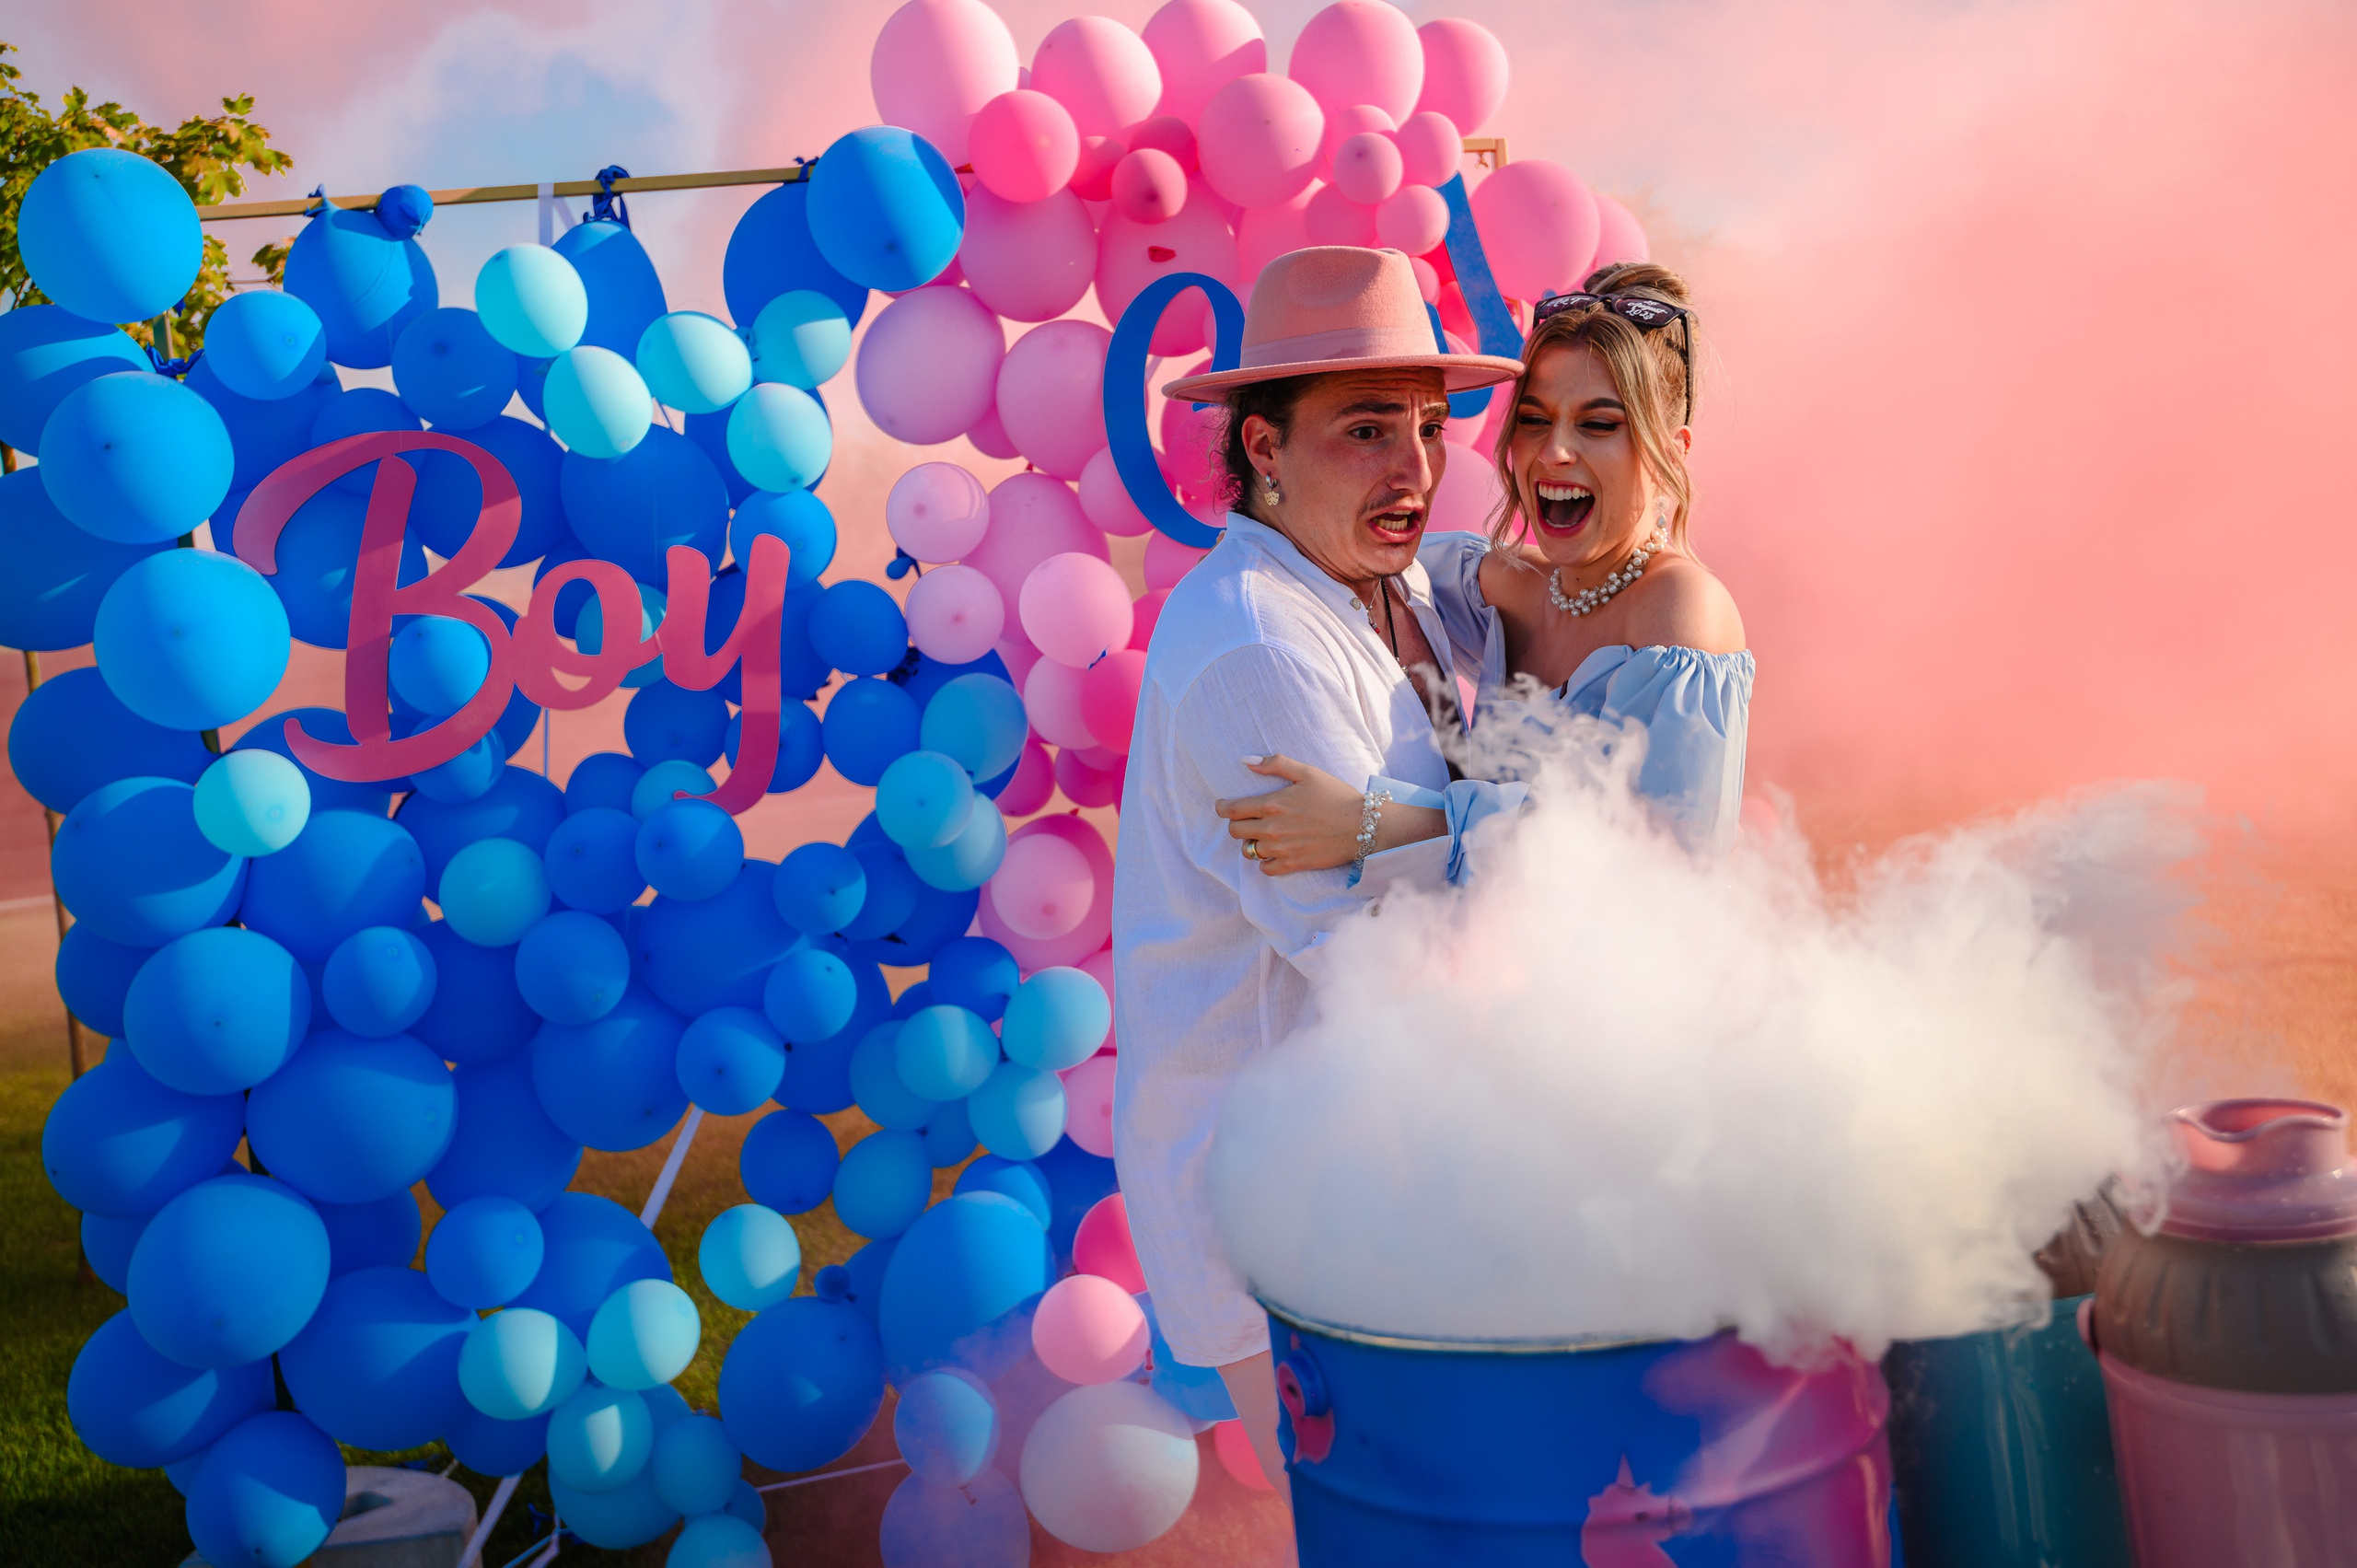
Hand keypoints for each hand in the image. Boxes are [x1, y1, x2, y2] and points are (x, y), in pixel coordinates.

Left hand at [1215, 755, 1366, 874]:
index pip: (1231, 810)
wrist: (1363, 825)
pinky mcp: (1293, 864)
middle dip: (1236, 824)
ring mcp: (1281, 849)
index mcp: (1272, 804)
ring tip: (1262, 836)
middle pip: (1235, 832)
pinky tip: (1274, 852)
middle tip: (1247, 820)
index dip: (1222, 808)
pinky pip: (1265, 869)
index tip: (1223, 807)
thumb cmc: (1336, 795)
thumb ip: (1275, 764)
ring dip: (1251, 843)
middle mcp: (1272, 828)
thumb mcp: (1307, 772)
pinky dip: (1265, 862)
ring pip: (1248, 851)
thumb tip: (1247, 761)